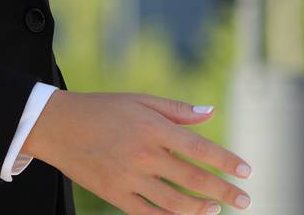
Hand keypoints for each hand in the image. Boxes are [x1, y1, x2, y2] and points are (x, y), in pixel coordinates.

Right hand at [23, 91, 251, 213]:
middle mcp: (144, 155)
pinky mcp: (114, 195)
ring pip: (174, 202)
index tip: (246, 172)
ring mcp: (129, 178)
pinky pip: (148, 214)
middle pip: (193, 179)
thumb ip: (177, 110)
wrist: (57, 126)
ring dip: (200, 208)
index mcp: (153, 128)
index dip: (226, 161)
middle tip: (245, 200)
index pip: (200, 149)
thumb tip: (211, 113)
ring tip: (216, 209)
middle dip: (224, 191)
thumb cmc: (103, 108)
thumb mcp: (140, 100)